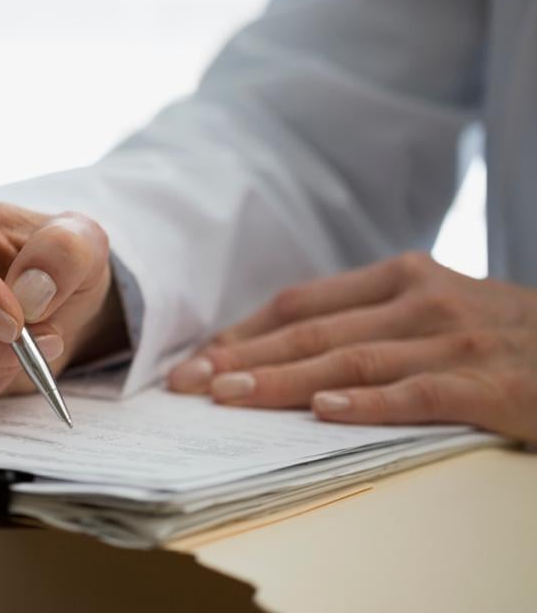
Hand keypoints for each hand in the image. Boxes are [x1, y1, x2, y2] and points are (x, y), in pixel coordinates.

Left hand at [168, 252, 536, 440]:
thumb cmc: (499, 331)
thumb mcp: (431, 306)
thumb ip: (366, 317)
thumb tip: (278, 346)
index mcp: (398, 276)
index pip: (301, 304)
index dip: (244, 332)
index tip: (197, 360)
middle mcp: (420, 300)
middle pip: (313, 331)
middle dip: (243, 359)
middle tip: (190, 384)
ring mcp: (454, 340)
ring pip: (352, 360)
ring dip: (284, 380)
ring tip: (231, 398)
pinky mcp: (490, 384)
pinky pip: (419, 394)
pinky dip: (369, 403)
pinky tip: (324, 411)